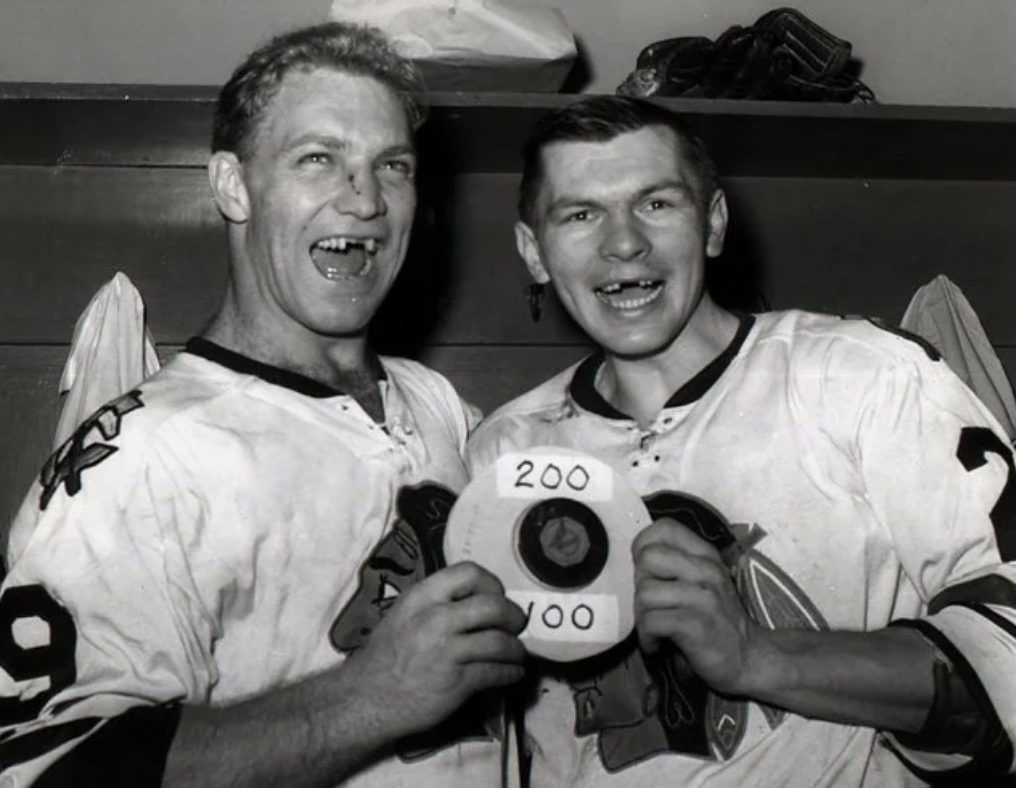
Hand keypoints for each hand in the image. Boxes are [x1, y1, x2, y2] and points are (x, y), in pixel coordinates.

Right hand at [341, 561, 526, 735]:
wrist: (367, 699)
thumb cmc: (386, 656)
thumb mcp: (405, 614)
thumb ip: (437, 603)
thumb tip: (478, 601)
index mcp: (422, 596)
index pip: (469, 572)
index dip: (491, 583)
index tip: (497, 596)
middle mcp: (435, 618)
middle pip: (493, 606)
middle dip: (513, 616)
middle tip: (517, 624)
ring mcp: (447, 650)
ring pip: (500, 642)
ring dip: (516, 649)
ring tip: (517, 653)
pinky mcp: (457, 682)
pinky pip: (496, 672)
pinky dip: (511, 672)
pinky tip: (512, 673)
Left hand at [632, 517, 761, 695]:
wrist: (749, 658)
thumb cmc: (717, 620)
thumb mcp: (704, 582)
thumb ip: (677, 564)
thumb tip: (637, 558)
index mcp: (706, 556)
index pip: (664, 528)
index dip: (643, 547)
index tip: (646, 573)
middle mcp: (707, 571)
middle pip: (647, 558)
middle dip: (640, 584)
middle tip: (649, 606)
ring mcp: (705, 598)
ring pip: (645, 593)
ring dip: (641, 616)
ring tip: (653, 629)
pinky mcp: (699, 626)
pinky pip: (652, 621)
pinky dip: (647, 637)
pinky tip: (657, 644)